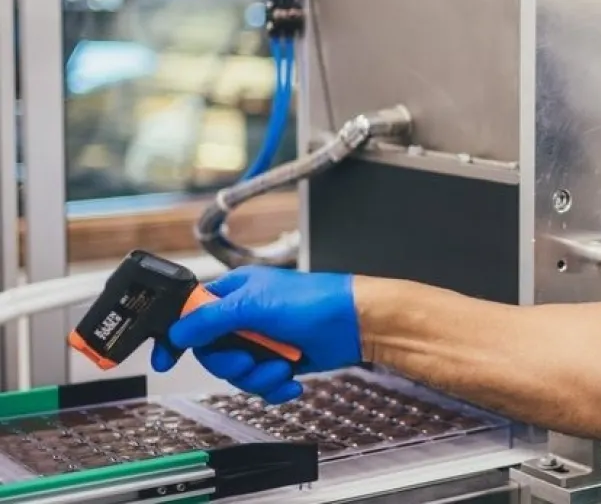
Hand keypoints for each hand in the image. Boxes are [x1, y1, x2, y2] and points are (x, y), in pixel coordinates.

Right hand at [151, 266, 360, 403]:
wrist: (355, 324)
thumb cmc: (314, 301)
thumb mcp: (255, 305)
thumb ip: (211, 318)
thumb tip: (178, 331)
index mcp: (233, 293)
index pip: (190, 316)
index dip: (177, 338)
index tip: (166, 359)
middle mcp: (244, 316)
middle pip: (212, 353)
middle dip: (232, 364)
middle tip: (251, 359)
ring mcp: (262, 340)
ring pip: (236, 373)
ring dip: (259, 377)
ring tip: (281, 366)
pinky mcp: (279, 360)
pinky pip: (261, 385)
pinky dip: (275, 387)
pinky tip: (291, 378)